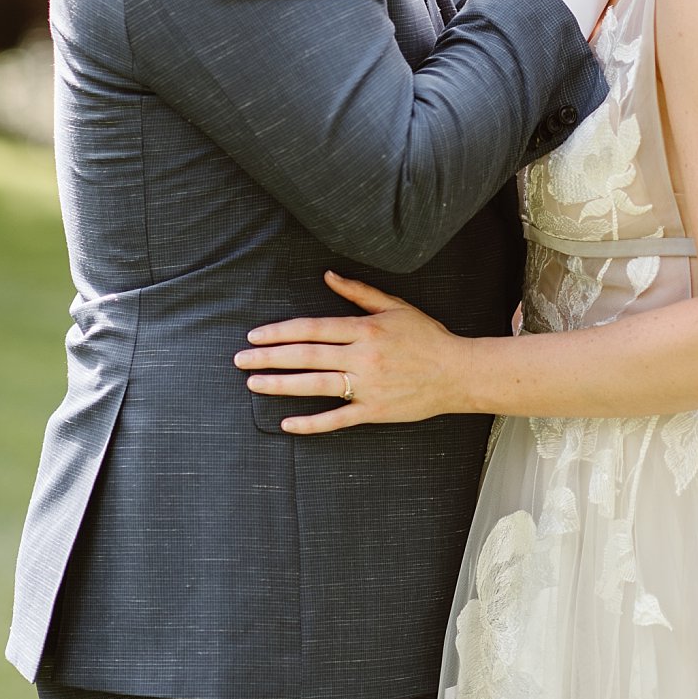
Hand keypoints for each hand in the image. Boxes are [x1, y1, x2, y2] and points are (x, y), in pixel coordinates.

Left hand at [235, 271, 466, 432]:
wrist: (458, 373)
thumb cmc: (427, 337)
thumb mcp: (396, 307)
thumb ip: (359, 292)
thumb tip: (328, 275)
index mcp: (365, 329)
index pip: (312, 329)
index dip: (280, 332)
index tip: (255, 336)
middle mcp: (363, 357)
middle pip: (307, 356)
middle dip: (269, 357)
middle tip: (240, 360)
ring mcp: (367, 386)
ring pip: (316, 386)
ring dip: (281, 385)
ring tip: (253, 383)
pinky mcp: (374, 411)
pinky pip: (337, 419)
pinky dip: (311, 423)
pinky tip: (287, 423)